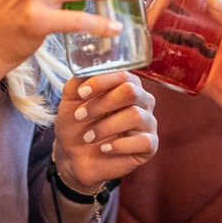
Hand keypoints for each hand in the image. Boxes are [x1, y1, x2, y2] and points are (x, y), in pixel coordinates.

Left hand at [53, 71, 157, 191]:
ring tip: (89, 137)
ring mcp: (148, 122)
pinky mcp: (150, 145)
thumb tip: (86, 66)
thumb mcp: (71, 99)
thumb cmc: (76, 124)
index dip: (102, 82)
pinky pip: (143, 141)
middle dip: (102, 104)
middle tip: (80, 116)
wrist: (73, 156)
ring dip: (106, 127)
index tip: (81, 93)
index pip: (124, 74)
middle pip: (131, 92)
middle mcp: (142, 100)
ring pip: (135, 116)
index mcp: (127, 85)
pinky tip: (105, 148)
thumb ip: (79, 80)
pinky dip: (119, 145)